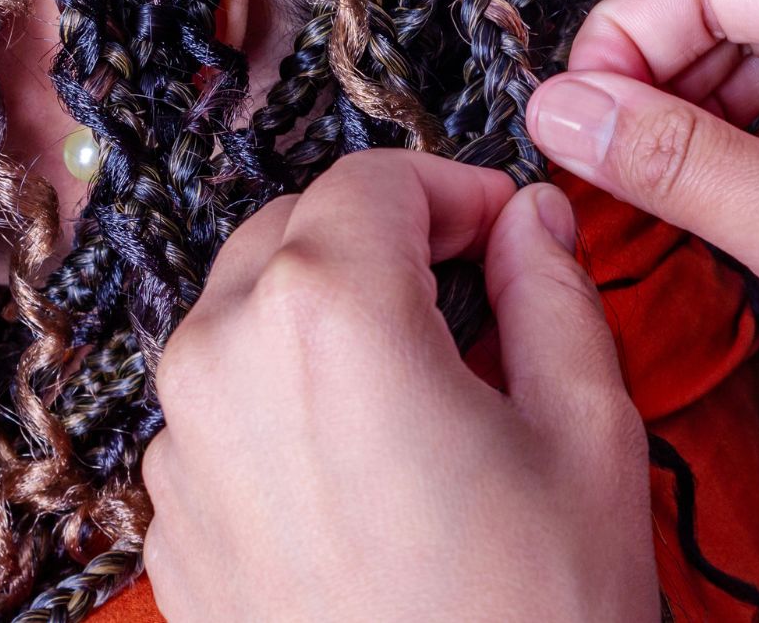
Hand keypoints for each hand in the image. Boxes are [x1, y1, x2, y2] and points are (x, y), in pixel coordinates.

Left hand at [141, 150, 656, 622]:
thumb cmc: (523, 617)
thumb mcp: (584, 433)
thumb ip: (554, 293)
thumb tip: (531, 222)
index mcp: (324, 312)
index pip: (375, 180)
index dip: (453, 187)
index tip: (506, 227)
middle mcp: (221, 362)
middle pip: (294, 231)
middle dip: (383, 238)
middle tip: (473, 286)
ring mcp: (182, 450)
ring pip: (246, 316)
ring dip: (326, 313)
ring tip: (423, 381)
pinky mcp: (174, 523)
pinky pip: (220, 411)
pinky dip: (284, 397)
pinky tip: (366, 460)